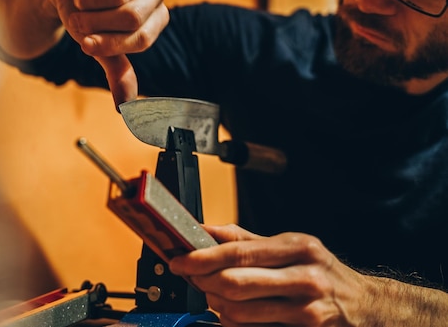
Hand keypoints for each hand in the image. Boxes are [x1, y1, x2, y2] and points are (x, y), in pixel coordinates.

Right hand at [46, 0, 169, 106]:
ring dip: (89, 2)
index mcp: (156, 18)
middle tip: (80, 19)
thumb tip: (124, 108)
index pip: (142, 39)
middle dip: (96, 23)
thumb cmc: (84, 15)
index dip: (110, 44)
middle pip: (131, 17)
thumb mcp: (98, 45)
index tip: (86, 44)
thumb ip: (115, 71)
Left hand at [169, 224, 368, 325]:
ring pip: (239, 312)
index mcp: (298, 247)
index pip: (238, 252)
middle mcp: (305, 277)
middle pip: (234, 283)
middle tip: (192, 278)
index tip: (180, 260)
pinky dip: (232, 323)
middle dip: (203, 282)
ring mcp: (306, 310)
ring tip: (212, 295)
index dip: (202, 257)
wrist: (367, 307)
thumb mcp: (291, 247)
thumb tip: (204, 229)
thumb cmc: (321, 272)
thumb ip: (247, 240)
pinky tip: (231, 313)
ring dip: (214, 304)